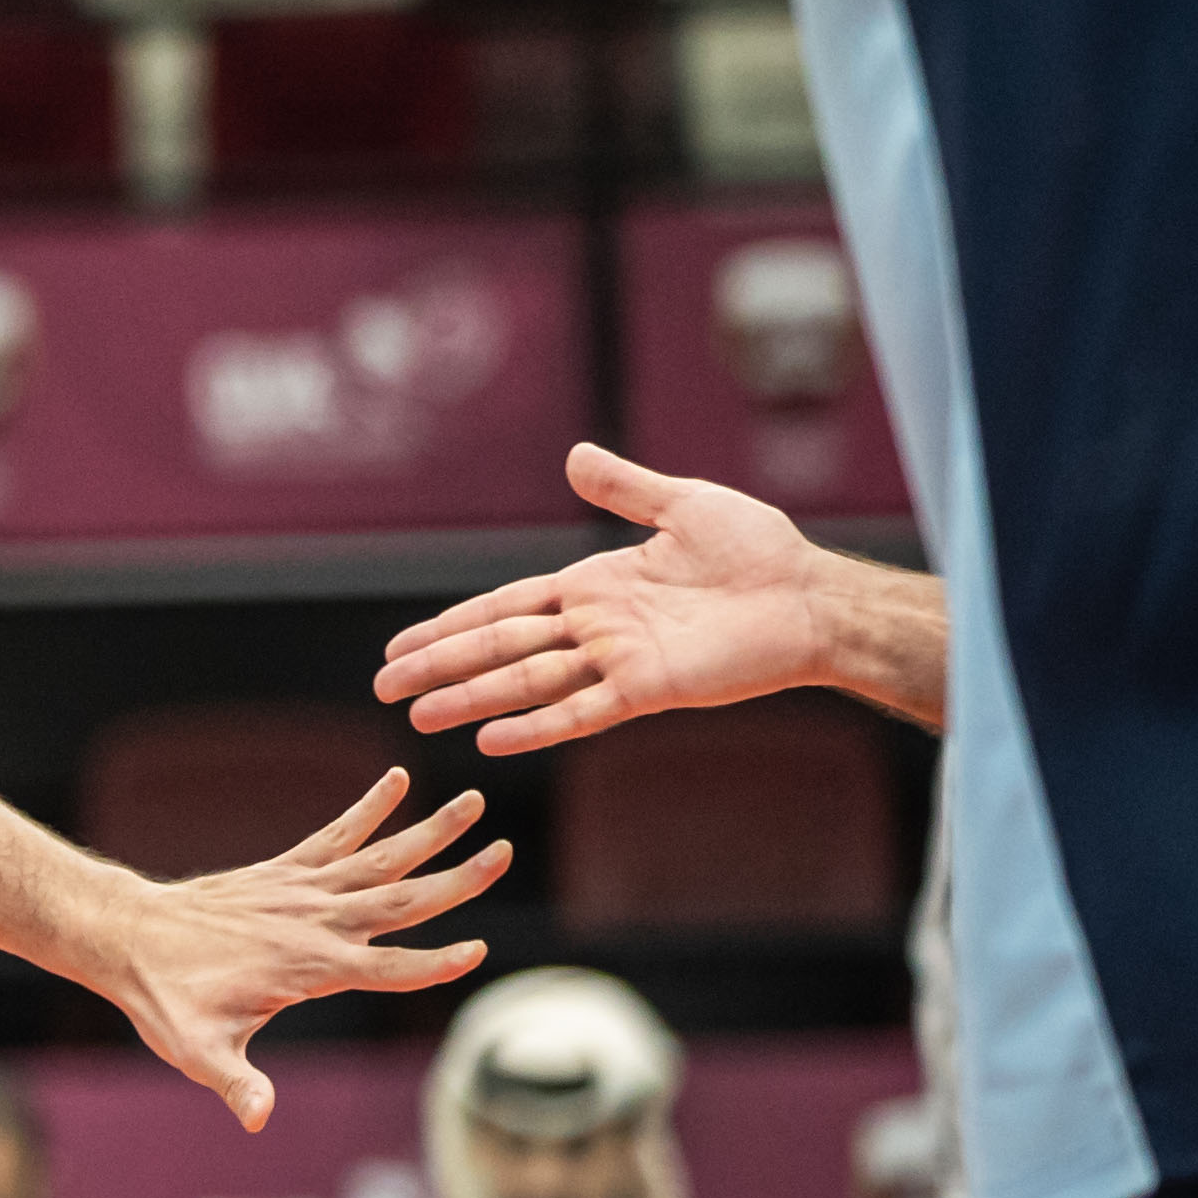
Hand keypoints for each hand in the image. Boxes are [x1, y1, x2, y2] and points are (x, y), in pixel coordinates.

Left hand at [82, 771, 506, 1128]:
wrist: (124, 937)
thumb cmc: (165, 1001)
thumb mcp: (201, 1052)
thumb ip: (237, 1084)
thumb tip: (257, 1120)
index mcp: (311, 967)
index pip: (391, 969)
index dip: (434, 962)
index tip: (478, 949)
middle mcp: (315, 922)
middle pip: (402, 899)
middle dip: (458, 879)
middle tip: (507, 851)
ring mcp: (300, 891)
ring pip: (380, 858)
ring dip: (429, 831)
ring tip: (473, 802)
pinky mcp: (283, 870)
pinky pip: (336, 834)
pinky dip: (369, 808)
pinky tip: (398, 778)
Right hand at [376, 444, 837, 750]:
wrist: (812, 597)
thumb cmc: (759, 550)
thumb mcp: (684, 504)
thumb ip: (625, 488)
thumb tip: (574, 455)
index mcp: (594, 587)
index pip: (504, 608)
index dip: (450, 626)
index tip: (401, 648)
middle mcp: (596, 628)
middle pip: (500, 647)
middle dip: (440, 666)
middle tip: (384, 686)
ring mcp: (618, 661)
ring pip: (526, 681)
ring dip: (471, 699)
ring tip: (419, 718)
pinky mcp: (649, 688)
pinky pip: (581, 711)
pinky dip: (535, 727)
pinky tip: (490, 742)